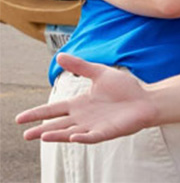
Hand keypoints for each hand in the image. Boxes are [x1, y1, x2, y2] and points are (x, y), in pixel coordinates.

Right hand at [17, 54, 157, 143]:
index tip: (20, 118)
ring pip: (71, 132)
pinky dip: (83, 137)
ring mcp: (94, 126)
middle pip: (57, 125)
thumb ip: (80, 66)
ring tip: (42, 136)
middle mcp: (83, 117)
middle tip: (25, 134)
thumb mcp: (100, 73)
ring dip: (57, 135)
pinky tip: (74, 136)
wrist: (145, 99)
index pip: (54, 109)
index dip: (37, 113)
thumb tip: (59, 55)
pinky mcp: (107, 131)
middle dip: (41, 129)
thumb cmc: (124, 88)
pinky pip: (92, 136)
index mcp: (79, 104)